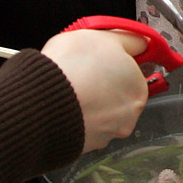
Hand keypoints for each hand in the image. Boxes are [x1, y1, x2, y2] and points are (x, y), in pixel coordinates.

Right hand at [40, 28, 150, 151]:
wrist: (42, 102)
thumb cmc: (73, 66)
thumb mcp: (102, 36)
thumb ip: (126, 40)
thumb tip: (141, 43)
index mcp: (138, 88)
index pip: (131, 73)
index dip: (113, 64)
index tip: (97, 61)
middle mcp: (128, 116)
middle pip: (116, 95)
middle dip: (100, 85)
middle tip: (79, 73)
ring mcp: (107, 134)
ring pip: (99, 114)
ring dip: (88, 104)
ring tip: (67, 90)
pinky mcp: (85, 146)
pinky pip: (82, 128)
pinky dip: (75, 118)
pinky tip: (63, 106)